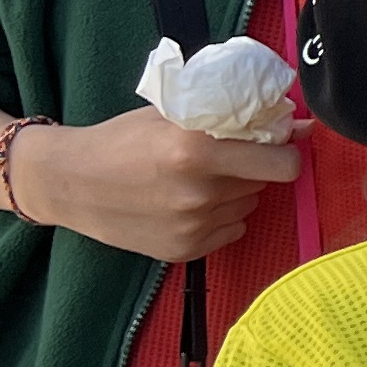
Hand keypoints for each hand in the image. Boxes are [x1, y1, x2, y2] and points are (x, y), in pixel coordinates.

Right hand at [21, 108, 300, 260]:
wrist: (68, 183)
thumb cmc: (119, 141)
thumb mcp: (171, 115)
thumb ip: (229, 118)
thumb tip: (299, 125)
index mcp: (196, 151)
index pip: (282, 163)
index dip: (286, 151)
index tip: (278, 142)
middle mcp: (198, 193)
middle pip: (263, 183)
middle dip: (252, 167)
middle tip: (223, 157)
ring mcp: (192, 226)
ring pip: (246, 205)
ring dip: (234, 192)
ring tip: (195, 180)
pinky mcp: (185, 251)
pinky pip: (230, 230)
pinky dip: (219, 217)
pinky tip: (186, 204)